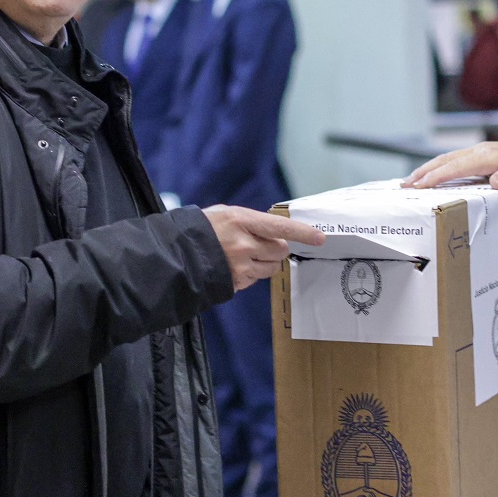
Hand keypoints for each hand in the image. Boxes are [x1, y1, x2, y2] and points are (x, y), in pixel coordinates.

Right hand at [203, 205, 325, 291]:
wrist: (177, 253)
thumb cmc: (202, 229)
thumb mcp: (225, 214)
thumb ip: (251, 222)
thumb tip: (276, 232)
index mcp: (240, 220)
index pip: (280, 227)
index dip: (303, 233)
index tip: (320, 238)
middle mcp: (243, 244)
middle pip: (280, 250)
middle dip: (275, 248)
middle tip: (258, 244)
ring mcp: (240, 265)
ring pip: (271, 267)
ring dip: (265, 262)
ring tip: (243, 256)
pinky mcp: (236, 282)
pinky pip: (256, 279)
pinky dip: (250, 273)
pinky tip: (233, 266)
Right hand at [401, 140, 497, 208]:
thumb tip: (495, 181)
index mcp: (488, 155)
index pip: (456, 166)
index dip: (437, 176)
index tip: (420, 185)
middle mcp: (480, 152)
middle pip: (445, 161)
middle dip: (423, 172)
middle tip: (404, 185)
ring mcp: (479, 153)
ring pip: (447, 160)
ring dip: (427, 170)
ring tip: (410, 182)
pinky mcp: (480, 158)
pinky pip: (454, 163)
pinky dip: (438, 169)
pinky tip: (430, 177)